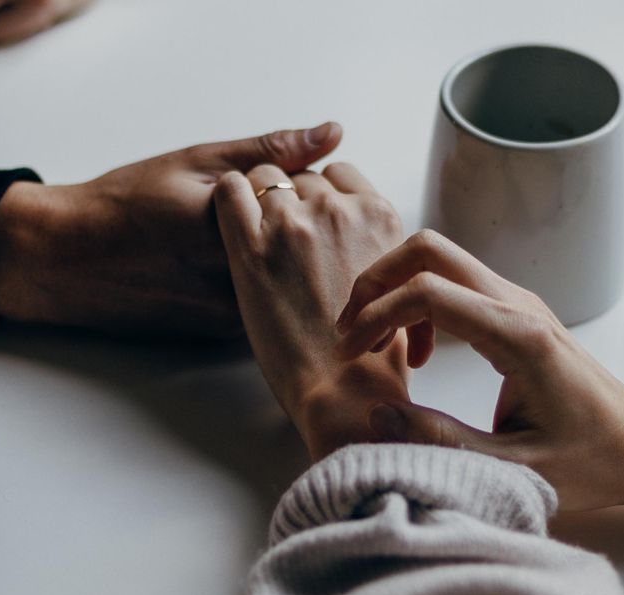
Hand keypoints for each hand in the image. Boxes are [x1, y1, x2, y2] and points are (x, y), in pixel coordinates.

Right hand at [0, 123, 342, 336]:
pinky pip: (269, 304)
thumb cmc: (126, 205)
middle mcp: (240, 281)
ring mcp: (235, 314)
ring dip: (287, 260)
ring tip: (225, 241)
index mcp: (235, 230)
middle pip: (309, 249)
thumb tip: (332, 133)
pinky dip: (267, 284)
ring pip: (292, 281)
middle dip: (300, 226)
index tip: (273, 181)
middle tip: (255, 210)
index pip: (312, 206)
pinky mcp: (227, 334)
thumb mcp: (197, 162)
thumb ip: (269, 151)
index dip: (302, 189)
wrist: (68, 262)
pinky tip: (222, 266)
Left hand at [212, 164, 408, 459]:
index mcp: (379, 216)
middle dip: (290, 200)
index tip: (312, 219)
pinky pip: (229, 189)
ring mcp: (293, 224)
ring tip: (256, 237)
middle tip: (282, 239)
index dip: (322, 194)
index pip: (340, 174)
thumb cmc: (372, 352)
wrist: (343, 390)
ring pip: (265, 176)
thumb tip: (360, 236)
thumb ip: (377, 245)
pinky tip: (229, 221)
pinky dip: (227, 197)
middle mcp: (338, 210)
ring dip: (258, 199)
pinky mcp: (251, 246)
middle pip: (302, 176)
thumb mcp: (396, 282)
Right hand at [335, 230, 623, 510]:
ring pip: (439, 259)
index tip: (351, 353)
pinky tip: (418, 353)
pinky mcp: (516, 311)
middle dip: (376, 281)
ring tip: (376, 345)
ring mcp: (519, 301)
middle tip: (352, 333)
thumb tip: (377, 416)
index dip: (376, 315)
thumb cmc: (592, 461)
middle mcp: (518, 304)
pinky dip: (419, 303)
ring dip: (395, 290)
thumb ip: (441, 441)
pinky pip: (454, 283)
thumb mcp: (513, 468)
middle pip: (429, 249)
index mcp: (518, 337)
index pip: (428, 292)